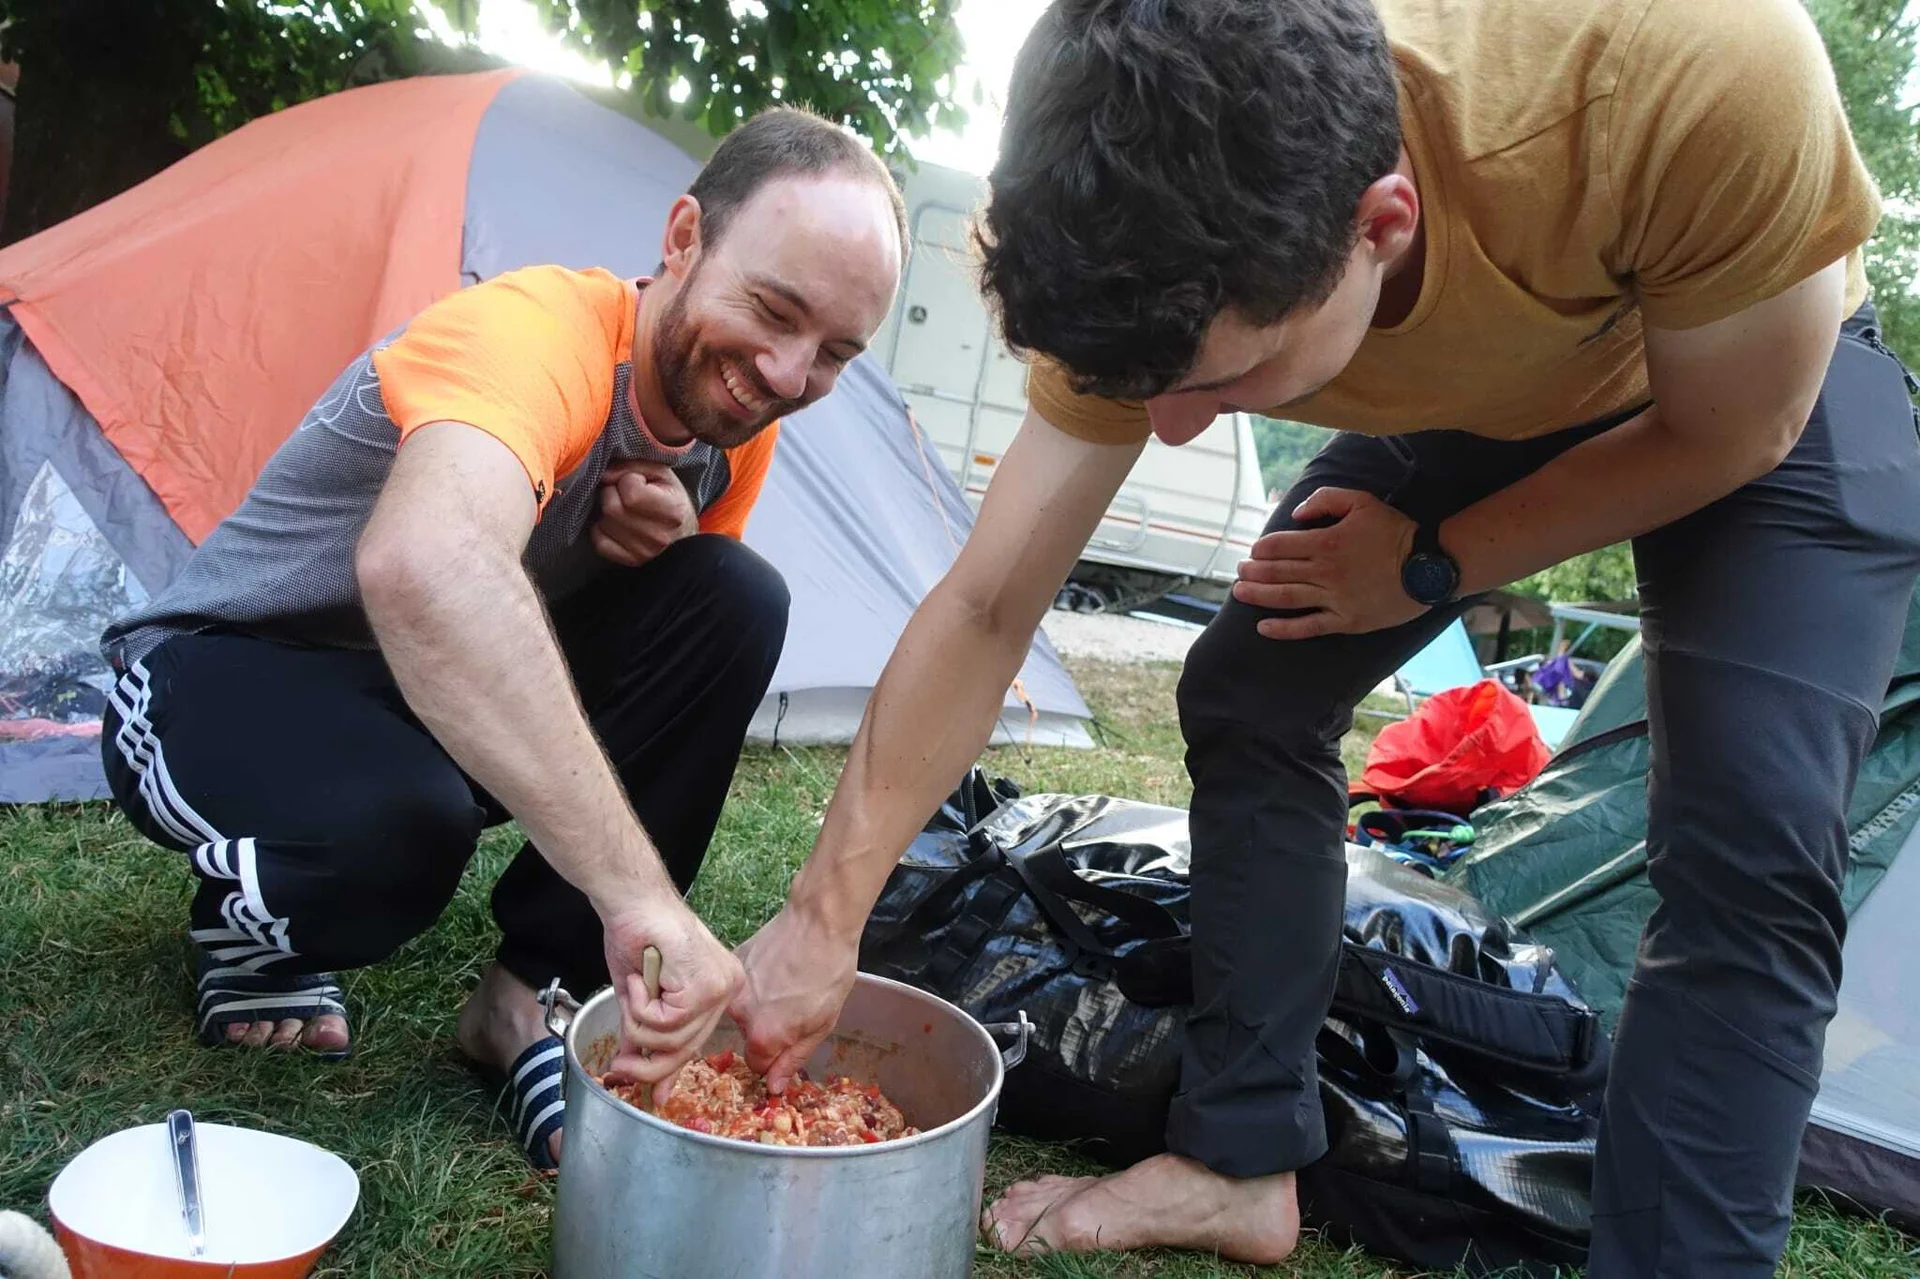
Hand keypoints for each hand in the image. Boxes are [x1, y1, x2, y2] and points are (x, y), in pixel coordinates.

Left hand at [592, 461, 697, 566]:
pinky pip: (600, 542)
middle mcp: (659, 535)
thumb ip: (634, 465)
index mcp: (672, 511)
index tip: (638, 482)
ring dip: (607, 511)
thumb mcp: (662, 473)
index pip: (632, 492)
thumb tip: (605, 475)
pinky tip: (615, 524)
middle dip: (613, 493)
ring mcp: (644, 551)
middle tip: (624, 493)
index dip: (628, 480)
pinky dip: (602, 530)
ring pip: (604, 523)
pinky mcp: (631, 561)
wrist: (683, 534)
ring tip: (623, 508)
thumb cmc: (671, 498)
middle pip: (613, 508)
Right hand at [600, 897, 744, 1105]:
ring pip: (674, 1039)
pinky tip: (640, 978)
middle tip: (619, 1068)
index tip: (654, 1094)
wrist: (633, 901)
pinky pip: (666, 1022)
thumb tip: (630, 1065)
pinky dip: (641, 1005)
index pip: (697, 1042)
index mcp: (718, 987)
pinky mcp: (705, 986)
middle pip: (688, 1048)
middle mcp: (727, 987)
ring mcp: (720, 986)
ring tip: (632, 989)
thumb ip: (642, 1031)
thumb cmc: (636, 937)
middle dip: (649, 1064)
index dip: (670, 1070)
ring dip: (639, 1022)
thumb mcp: (639, 997)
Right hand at [728, 907, 857, 1093]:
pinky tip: (776, 969)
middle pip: (749, 1037)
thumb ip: (793, 1059)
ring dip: (759, 1006)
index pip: (757, 1066)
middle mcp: (739, 1014)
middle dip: (768, 1030)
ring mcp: (733, 986)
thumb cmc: (829, 973)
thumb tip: (773, 1087)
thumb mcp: (822, 1024)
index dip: (775, 1058)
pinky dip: (755, 984)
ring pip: (743, 1011)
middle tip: (793, 1008)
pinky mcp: (732, 962)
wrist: (819, 921)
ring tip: (785, 985)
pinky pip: (740, 987)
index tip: (789, 1041)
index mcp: (763, 1036)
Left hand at [1232, 487, 1424, 639]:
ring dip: (1258, 595)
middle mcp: (1324, 572)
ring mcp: (1333, 599)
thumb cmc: (1394, 531)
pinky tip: (1263, 628)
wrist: (1427, 566)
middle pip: (1277, 572)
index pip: (1280, 545)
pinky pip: (1308, 627)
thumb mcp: (1362, 501)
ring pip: (1286, 598)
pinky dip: (1283, 629)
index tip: (1254, 551)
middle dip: (1253, 572)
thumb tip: (1296, 515)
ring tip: (1239, 592)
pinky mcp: (1345, 621)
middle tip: (1239, 572)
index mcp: (1326, 542)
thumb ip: (1325, 500)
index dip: (1261, 549)